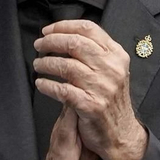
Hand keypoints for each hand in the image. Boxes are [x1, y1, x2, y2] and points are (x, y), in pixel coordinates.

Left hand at [34, 19, 148, 159]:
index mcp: (116, 55)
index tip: (47, 30)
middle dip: (51, 42)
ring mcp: (102, 87)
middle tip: (38, 45)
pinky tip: (40, 83)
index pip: (88, 29)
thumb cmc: (111, 99)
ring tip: (38, 64)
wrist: (121, 132)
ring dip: (46, 63)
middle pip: (75, 43)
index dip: (63, 26)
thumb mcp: (112, 70)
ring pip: (66, 65)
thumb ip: (95, 52)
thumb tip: (64, 35)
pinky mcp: (91, 105)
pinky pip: (62, 90)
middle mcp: (111, 68)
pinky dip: (47, 85)